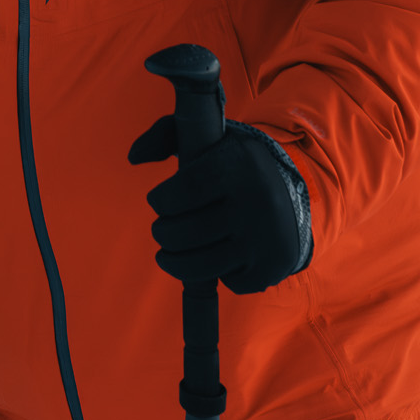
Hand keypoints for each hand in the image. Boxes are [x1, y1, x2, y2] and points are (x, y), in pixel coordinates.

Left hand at [129, 115, 310, 294]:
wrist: (287, 193)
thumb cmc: (230, 163)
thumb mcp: (204, 136)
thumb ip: (164, 136)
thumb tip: (133, 157)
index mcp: (240, 164)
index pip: (189, 189)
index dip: (162, 200)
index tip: (155, 201)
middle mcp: (259, 201)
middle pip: (192, 231)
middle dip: (164, 234)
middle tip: (159, 230)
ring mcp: (268, 238)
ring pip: (206, 265)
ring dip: (175, 264)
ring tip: (165, 255)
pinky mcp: (274, 266)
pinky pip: (230, 283)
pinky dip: (214, 276)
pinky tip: (210, 259)